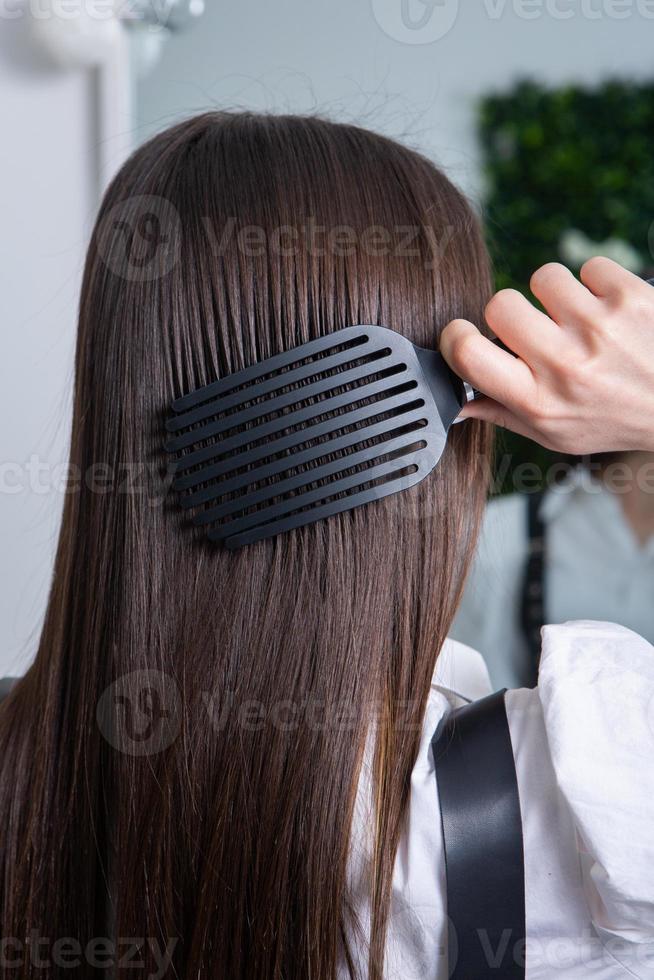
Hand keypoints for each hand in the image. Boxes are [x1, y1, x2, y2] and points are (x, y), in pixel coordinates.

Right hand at [440, 258, 653, 453]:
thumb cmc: (615, 419)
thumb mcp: (557, 434)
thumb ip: (503, 414)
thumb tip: (457, 404)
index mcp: (539, 400)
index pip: (469, 354)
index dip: (456, 337)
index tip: (465, 337)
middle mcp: (566, 364)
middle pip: (499, 304)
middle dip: (511, 312)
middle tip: (536, 330)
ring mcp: (599, 327)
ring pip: (543, 276)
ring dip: (557, 296)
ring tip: (580, 321)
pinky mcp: (630, 296)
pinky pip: (588, 266)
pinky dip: (596, 284)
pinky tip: (609, 312)